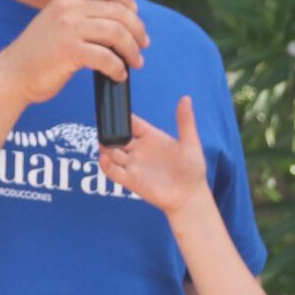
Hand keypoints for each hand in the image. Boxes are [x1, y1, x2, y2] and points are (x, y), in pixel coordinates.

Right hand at [0, 0, 147, 103]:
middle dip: (137, 29)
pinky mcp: (68, 52)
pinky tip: (118, 75)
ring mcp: (68, 29)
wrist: (13, 74)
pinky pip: (106, 57)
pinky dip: (117, 68)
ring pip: (116, 33)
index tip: (134, 14)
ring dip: (132, 50)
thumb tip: (121, 19)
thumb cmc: (40, 52)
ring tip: (135, 62)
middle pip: (118, 11)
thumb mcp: (58, 21)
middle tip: (142, 44)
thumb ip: (82, 14)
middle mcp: (68, 9)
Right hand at [99, 97, 207, 214]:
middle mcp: (139, 150)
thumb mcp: (190, 142)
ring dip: (105, 147)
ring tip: (103, 142)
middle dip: (108, 132)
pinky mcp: (130, 180)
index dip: (120, 117)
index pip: (131, 123)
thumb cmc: (192, 169)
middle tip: (102, 127)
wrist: (190, 195)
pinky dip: (106, 165)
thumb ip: (185, 121)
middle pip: (116, 137)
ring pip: (111, 153)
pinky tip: (105, 158)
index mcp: (151, 137)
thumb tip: (186, 98)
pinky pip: (113, 172)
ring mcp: (133, 165)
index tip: (112, 110)